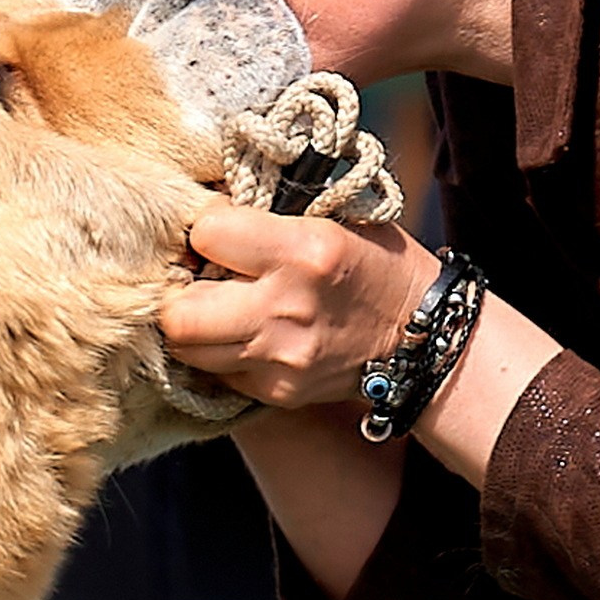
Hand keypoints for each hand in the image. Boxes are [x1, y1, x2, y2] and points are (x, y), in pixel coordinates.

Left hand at [159, 205, 436, 409]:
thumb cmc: (374, 264)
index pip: (206, 234)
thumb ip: (265, 216)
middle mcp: (285, 310)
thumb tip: (199, 206)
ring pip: (185, 348)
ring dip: (190, 323)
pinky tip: (242, 332)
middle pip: (177, 313)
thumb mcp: (330, 220)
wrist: (422, 339)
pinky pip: (215, 372)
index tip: (218, 227)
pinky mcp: (276, 392)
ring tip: (215, 304)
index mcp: (303, 253)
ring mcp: (279, 360)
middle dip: (177, 289)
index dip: (204, 226)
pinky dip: (217, 351)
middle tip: (196, 275)